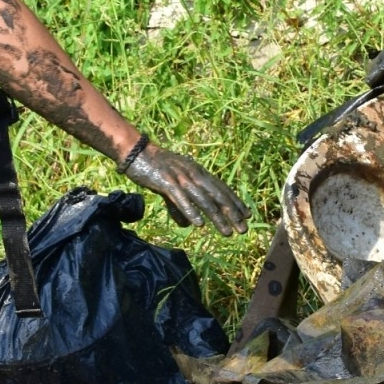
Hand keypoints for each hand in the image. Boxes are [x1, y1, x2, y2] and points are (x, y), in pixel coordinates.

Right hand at [123, 142, 250, 235]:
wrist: (136, 151)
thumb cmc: (155, 168)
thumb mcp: (171, 188)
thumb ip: (180, 207)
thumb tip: (188, 226)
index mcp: (197, 172)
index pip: (221, 188)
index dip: (235, 202)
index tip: (247, 216)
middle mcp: (193, 174)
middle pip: (217, 196)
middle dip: (232, 214)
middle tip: (243, 229)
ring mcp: (181, 177)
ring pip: (203, 200)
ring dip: (217, 217)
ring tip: (227, 232)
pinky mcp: (166, 181)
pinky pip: (181, 199)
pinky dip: (191, 211)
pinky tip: (199, 224)